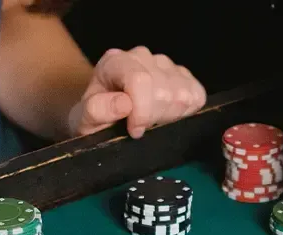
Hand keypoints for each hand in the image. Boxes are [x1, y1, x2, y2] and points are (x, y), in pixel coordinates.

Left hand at [67, 46, 206, 138]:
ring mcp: (164, 64)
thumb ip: (98, 110)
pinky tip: (167, 116)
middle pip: (165, 91)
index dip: (142, 112)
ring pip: (183, 94)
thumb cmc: (95, 118)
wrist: (103, 115)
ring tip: (151, 121)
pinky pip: (197, 95)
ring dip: (169, 117)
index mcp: (115, 62)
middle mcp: (142, 56)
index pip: (141, 80)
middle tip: (140, 127)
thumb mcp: (85, 119)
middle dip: (154, 118)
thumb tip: (124, 104)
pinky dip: (186, 112)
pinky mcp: (183, 75)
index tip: (134, 131)